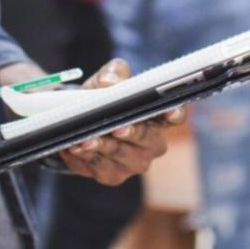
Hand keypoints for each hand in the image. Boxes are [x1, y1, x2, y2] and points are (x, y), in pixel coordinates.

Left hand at [58, 59, 181, 185]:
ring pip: (120, 154)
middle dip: (132, 133)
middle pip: (148, 140)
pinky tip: (74, 147)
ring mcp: (133, 162)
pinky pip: (99, 166)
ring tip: (86, 139)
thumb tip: (108, 83)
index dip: (175, 113)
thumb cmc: (103, 97)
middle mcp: (152, 143)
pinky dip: (85, 156)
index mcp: (158, 117)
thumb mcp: (108, 78)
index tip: (169, 111)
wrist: (79, 120)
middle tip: (118, 128)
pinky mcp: (112, 175)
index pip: (175, 115)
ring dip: (102, 146)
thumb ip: (113, 73)